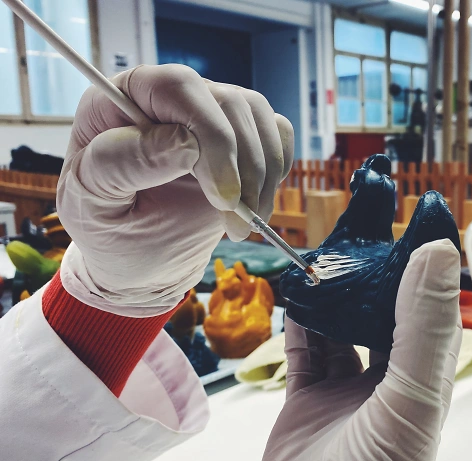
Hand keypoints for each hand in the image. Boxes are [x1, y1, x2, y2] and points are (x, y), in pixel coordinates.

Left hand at [57, 65, 293, 315]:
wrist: (140, 258)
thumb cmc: (108, 229)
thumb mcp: (92, 204)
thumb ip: (120, 165)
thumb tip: (183, 140)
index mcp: (123, 100)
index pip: (178, 88)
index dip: (210, 136)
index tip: (222, 197)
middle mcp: (170, 98)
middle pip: (228, 102)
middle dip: (242, 167)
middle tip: (235, 222)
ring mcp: (210, 113)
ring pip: (258, 116)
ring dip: (262, 175)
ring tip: (242, 223)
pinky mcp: (242, 136)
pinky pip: (277, 133)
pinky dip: (276, 171)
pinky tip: (254, 205)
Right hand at [260, 239, 461, 460]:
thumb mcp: (410, 399)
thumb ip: (423, 327)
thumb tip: (436, 253)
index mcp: (425, 381)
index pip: (429, 311)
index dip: (421, 268)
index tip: (409, 222)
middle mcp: (389, 384)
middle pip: (383, 315)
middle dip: (371, 276)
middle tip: (357, 232)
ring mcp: (347, 394)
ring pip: (341, 329)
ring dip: (333, 297)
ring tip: (323, 260)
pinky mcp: (307, 403)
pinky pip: (305, 352)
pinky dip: (299, 324)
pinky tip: (297, 298)